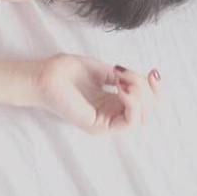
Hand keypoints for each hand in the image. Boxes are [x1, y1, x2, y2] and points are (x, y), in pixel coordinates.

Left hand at [32, 53, 162, 134]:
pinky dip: (132, 104)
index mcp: (113, 102)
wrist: (40, 76)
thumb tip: (139, 78)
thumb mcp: (100, 69)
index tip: (154, 72)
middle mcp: (112, 115)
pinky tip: (121, 88)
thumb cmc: (63, 72)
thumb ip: (120, 76)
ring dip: (141, 96)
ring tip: (123, 81)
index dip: (156, 89)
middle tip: (129, 74)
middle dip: (149, 91)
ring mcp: (105, 123)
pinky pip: (129, 122)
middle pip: (149, 112)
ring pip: (142, 119)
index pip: (147, 104)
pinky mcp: (98, 126)